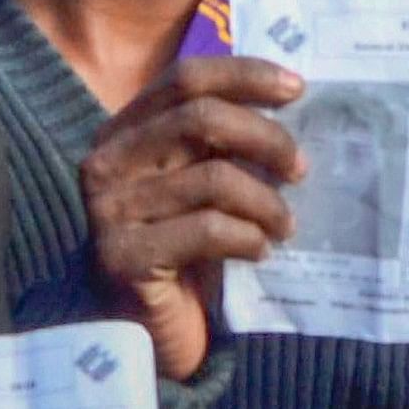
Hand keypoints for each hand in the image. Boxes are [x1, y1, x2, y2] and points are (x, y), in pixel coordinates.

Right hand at [82, 58, 308, 384]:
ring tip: (285, 226)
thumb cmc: (182, 251)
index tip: (298, 89)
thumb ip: (221, 144)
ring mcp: (109, 211)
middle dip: (267, 138)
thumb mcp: (200, 184)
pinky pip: (208, 230)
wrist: (145, 332)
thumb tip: (291, 99)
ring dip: (267, 202)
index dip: (244, 75)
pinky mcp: (123, 257)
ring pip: (214, 179)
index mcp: (123, 133)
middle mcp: (106, 163)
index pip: (185, 79)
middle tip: (301, 168)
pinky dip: (248, 238)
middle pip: (202, 120)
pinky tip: (259, 251)